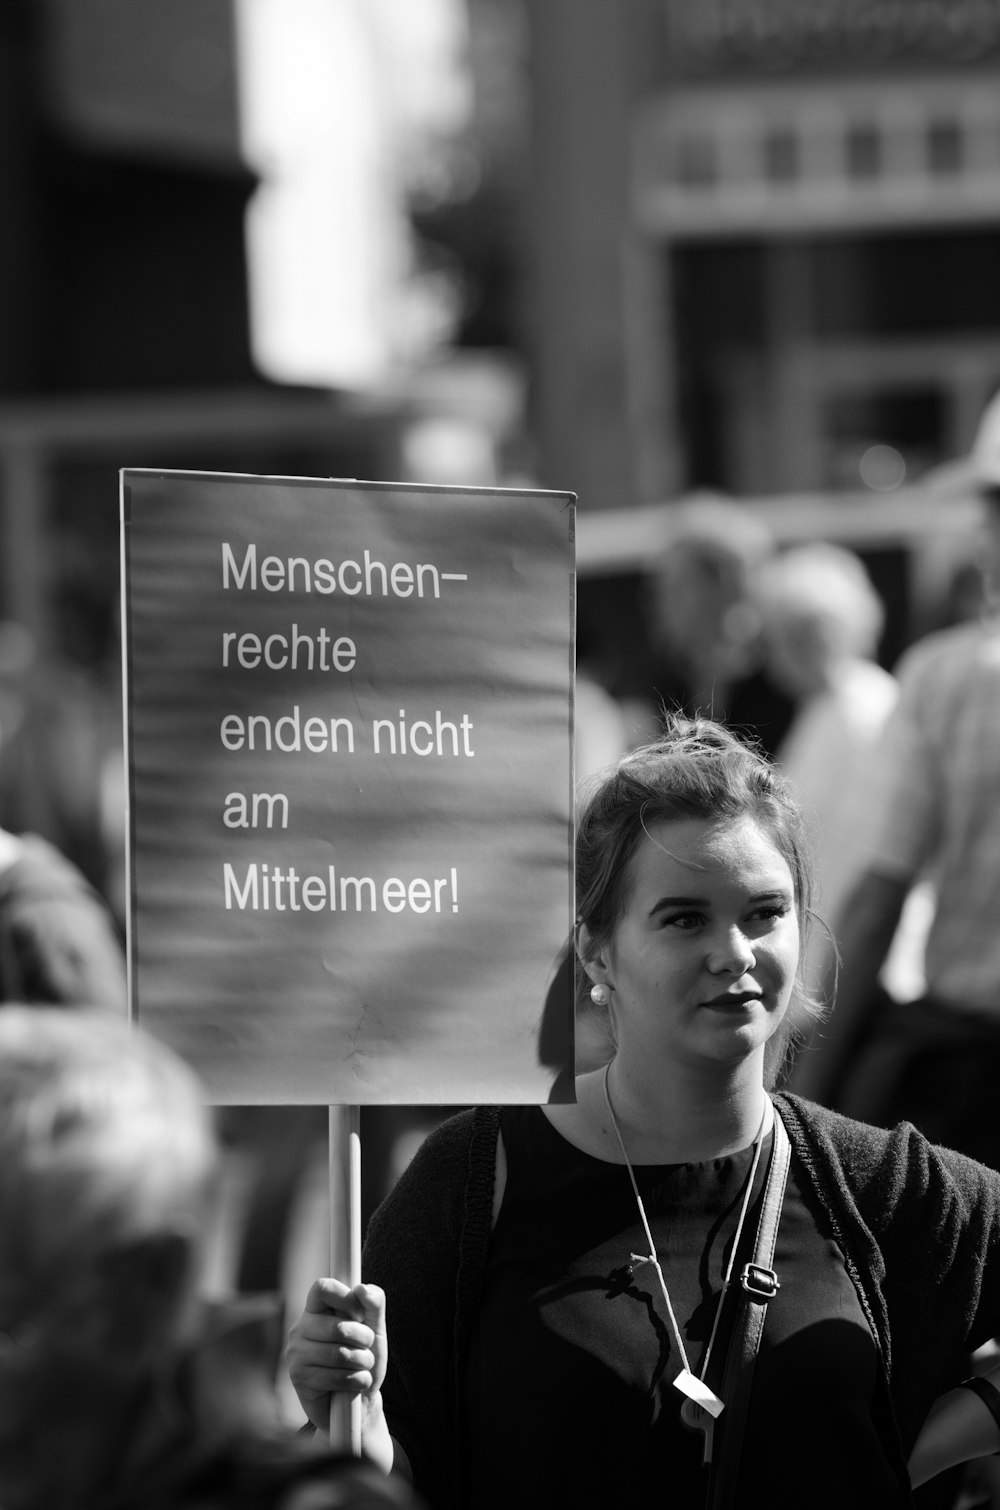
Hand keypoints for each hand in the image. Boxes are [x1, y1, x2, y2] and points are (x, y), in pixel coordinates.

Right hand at [285, 1278, 393, 1472]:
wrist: (358, 1403)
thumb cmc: (364, 1359)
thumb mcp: (375, 1328)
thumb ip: (374, 1304)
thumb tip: (362, 1288)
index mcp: (315, 1309)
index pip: (322, 1288)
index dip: (346, 1298)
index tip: (360, 1315)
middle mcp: (300, 1329)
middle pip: (339, 1326)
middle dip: (364, 1340)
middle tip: (367, 1349)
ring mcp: (296, 1354)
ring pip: (339, 1354)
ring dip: (363, 1363)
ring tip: (363, 1367)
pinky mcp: (299, 1379)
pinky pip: (335, 1377)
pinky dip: (356, 1381)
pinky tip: (357, 1383)